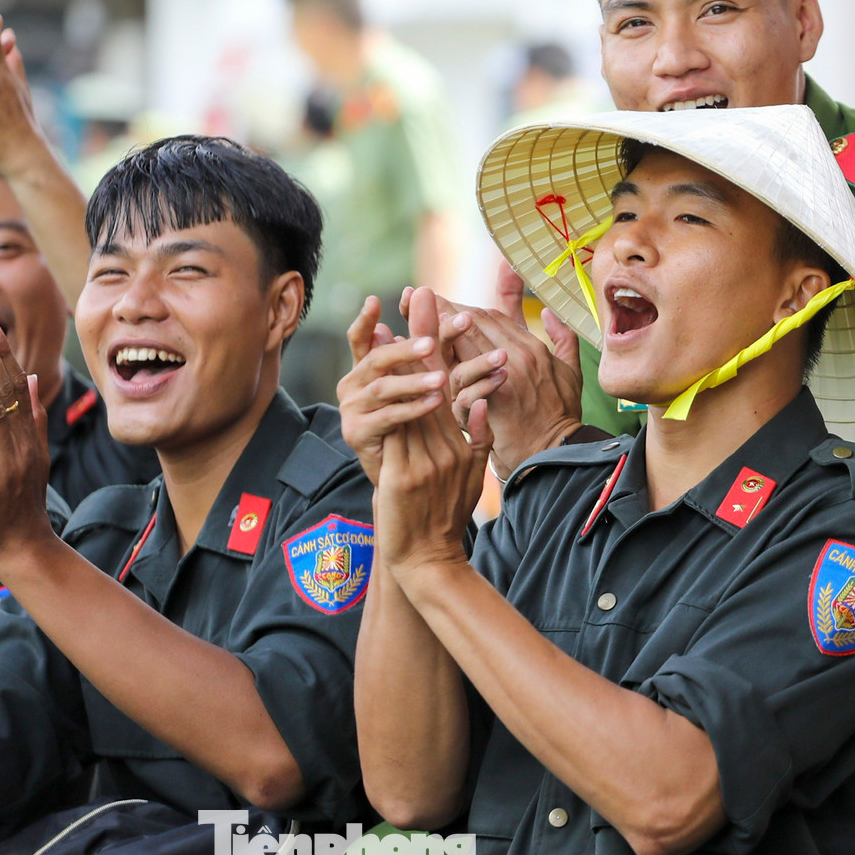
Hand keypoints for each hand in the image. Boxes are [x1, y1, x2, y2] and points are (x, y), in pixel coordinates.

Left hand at [0, 319, 54, 564]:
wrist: (23, 547)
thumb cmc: (21, 504)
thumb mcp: (34, 457)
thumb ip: (34, 418)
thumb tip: (33, 379)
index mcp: (32, 436)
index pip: (19, 387)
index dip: (5, 356)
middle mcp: (23, 444)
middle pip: (9, 393)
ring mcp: (8, 462)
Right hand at [338, 295, 447, 485]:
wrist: (400, 477)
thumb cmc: (413, 425)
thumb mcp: (420, 382)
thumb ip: (422, 343)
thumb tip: (422, 294)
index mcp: (364, 371)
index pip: (360, 339)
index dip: (365, 320)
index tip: (375, 301)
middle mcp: (351, 386)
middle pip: (375, 360)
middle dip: (405, 349)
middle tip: (431, 343)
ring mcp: (350, 410)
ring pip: (383, 389)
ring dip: (414, 381)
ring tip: (442, 378)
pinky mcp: (356, 433)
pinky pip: (388, 417)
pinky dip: (414, 408)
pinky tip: (437, 402)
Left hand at [375, 289, 490, 571]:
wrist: (430, 559)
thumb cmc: (447, 518)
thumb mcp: (473, 476)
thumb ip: (478, 437)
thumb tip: (482, 401)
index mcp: (465, 443)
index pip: (453, 385)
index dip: (444, 345)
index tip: (438, 310)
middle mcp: (449, 448)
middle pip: (434, 382)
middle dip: (425, 336)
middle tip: (419, 295)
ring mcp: (427, 462)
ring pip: (413, 401)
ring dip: (400, 361)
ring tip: (388, 324)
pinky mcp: (404, 477)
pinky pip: (394, 431)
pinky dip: (384, 401)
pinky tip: (372, 376)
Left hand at [401, 266, 583, 478]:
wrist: (557, 453)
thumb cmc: (561, 415)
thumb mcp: (569, 372)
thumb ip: (562, 338)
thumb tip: (549, 312)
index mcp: (534, 346)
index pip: (494, 314)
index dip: (464, 307)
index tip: (440, 302)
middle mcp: (520, 355)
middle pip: (475, 322)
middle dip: (444, 312)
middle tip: (414, 303)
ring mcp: (507, 376)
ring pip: (465, 344)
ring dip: (439, 337)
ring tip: (415, 333)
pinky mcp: (493, 399)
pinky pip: (462, 379)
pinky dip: (443, 375)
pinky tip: (424, 370)